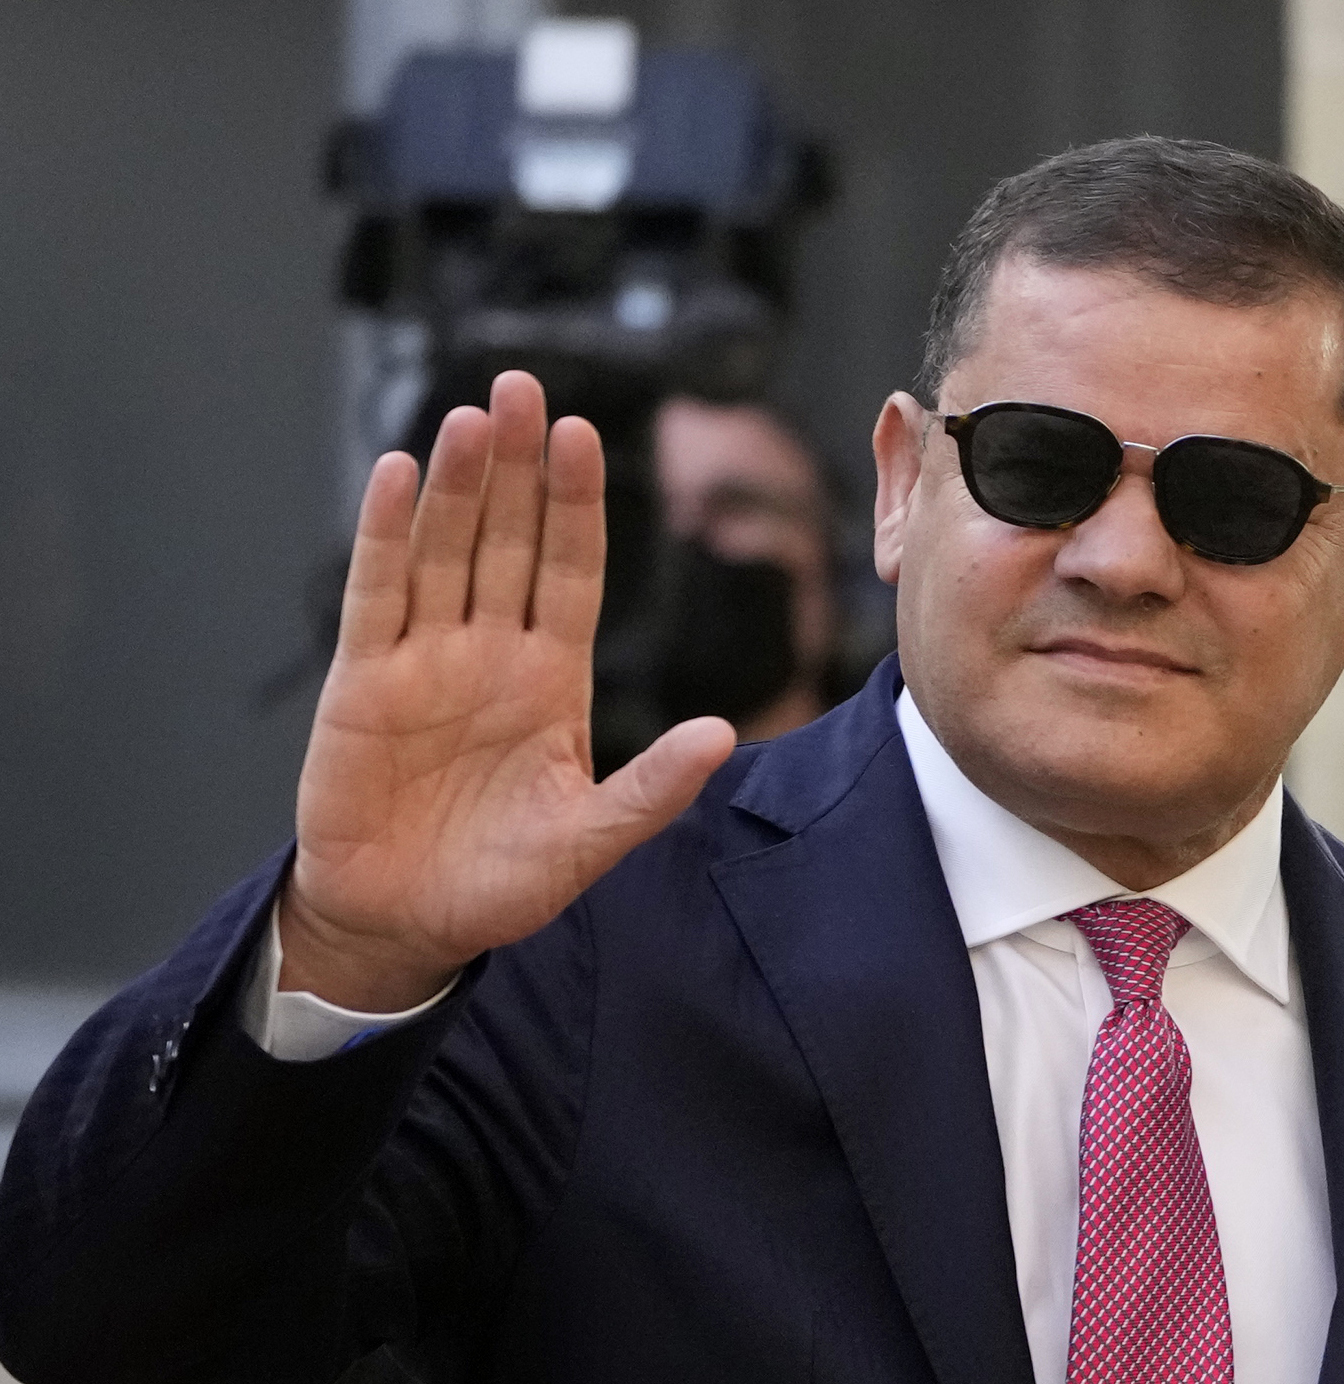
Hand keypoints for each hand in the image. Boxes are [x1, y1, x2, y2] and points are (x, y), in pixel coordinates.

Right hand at [279, 372, 736, 1010]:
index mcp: (551, 678)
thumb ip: (651, 790)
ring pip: (446, 550)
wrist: (405, 924)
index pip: (570, 570)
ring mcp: (425, 659)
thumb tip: (721, 737)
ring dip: (460, 484)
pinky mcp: (363, 681)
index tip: (586, 437)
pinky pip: (378, 594)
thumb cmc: (498, 884)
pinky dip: (387, 535)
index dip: (577, 505)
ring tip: (475, 416)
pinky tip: (399, 474)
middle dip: (519, 465)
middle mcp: (490, 653)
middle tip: (525, 386)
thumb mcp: (589, 840)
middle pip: (508, 539)